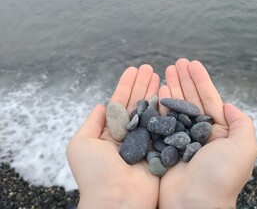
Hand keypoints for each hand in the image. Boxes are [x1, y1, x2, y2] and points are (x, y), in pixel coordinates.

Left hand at [67, 65, 159, 208]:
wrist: (117, 200)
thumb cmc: (95, 173)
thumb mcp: (81, 144)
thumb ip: (91, 122)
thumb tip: (101, 105)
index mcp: (110, 132)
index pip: (120, 102)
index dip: (126, 85)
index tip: (133, 69)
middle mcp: (128, 134)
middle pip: (137, 103)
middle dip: (142, 84)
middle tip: (149, 67)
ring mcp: (145, 140)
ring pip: (151, 110)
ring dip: (155, 91)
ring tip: (160, 74)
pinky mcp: (160, 148)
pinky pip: (163, 125)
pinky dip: (166, 108)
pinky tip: (169, 92)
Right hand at [158, 59, 256, 208]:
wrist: (194, 202)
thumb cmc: (221, 176)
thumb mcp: (244, 148)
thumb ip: (241, 123)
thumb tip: (230, 105)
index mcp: (219, 132)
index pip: (209, 99)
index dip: (201, 80)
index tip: (192, 64)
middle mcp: (200, 133)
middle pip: (191, 99)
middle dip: (185, 80)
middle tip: (176, 62)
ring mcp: (182, 139)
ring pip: (176, 107)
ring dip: (172, 87)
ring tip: (165, 70)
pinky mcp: (165, 145)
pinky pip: (163, 121)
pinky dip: (161, 104)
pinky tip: (159, 90)